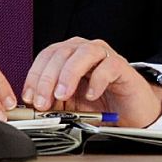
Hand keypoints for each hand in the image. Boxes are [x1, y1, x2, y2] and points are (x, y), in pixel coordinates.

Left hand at [23, 37, 161, 128]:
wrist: (131, 110)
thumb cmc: (100, 103)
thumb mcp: (70, 104)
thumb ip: (54, 101)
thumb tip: (34, 105)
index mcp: (68, 54)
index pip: (45, 57)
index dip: (35, 76)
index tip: (29, 97)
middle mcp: (83, 50)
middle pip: (60, 54)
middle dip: (47, 79)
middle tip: (43, 102)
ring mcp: (103, 55)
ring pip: (81, 55)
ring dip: (68, 75)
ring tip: (62, 95)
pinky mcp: (121, 66)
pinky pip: (107, 67)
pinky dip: (96, 81)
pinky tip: (91, 96)